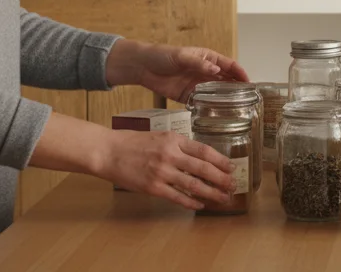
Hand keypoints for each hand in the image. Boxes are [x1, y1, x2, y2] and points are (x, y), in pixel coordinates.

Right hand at [95, 129, 235, 210]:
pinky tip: (200, 204)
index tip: (231, 167)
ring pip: (193, 185)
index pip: (204, 150)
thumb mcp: (160, 135)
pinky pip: (177, 197)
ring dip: (211, 193)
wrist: (108, 151)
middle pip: (203, 168)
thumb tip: (199, 156)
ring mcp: (161, 172)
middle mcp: (170, 154)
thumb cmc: (132, 142)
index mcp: (174, 139)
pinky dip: (191, 202)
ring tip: (222, 198)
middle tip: (233, 185)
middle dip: (221, 179)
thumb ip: (178, 145)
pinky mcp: (152, 187)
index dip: (221, 160)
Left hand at [106, 40, 249, 102]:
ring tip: (236, 109)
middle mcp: (205, 71)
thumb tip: (215, 70)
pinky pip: (202, 102)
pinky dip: (210, 107)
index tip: (250, 83)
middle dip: (237, 88)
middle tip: (247, 99)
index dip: (240, 73)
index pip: (229, 65)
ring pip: (216, 92)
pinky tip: (216, 113)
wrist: (142, 67)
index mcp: (207, 58)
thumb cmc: (162, 55)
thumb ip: (198, 63)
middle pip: (226, 80)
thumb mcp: (181, 56)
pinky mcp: (187, 95)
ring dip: (225, 99)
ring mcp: (196, 84)